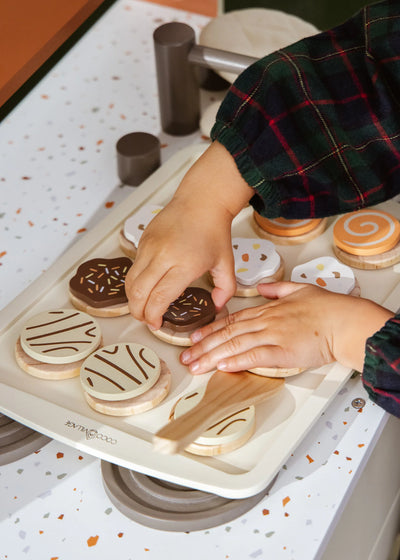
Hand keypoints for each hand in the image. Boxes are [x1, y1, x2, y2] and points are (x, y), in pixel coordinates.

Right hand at [125, 141, 253, 328]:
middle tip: (146, 320)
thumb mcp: (226, 263)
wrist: (201, 201)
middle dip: (139, 313)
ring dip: (132, 299)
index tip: (157, 325)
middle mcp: (163, 256)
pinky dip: (135, 282)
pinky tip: (145, 288)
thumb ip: (225, 289)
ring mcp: (149, 247)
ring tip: (142, 307)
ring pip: (130, 281)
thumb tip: (216, 307)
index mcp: (184, 264)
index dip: (153, 316)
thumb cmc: (214, 231)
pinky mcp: (142, 240)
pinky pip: (132, 267)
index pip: (159, 298)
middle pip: (138, 293)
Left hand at [180, 282, 393, 373]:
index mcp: (268, 310)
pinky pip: (255, 357)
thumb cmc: (327, 308)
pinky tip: (222, 367)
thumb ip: (277, 289)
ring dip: (213, 357)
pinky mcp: (283, 351)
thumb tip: (262, 289)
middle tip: (186, 357)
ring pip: (235, 346)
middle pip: (227, 334)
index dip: (210, 329)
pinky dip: (237, 361)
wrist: (344, 321)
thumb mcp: (299, 289)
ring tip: (196, 366)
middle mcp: (265, 322)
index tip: (195, 337)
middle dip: (204, 346)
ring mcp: (273, 336)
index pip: (232, 321)